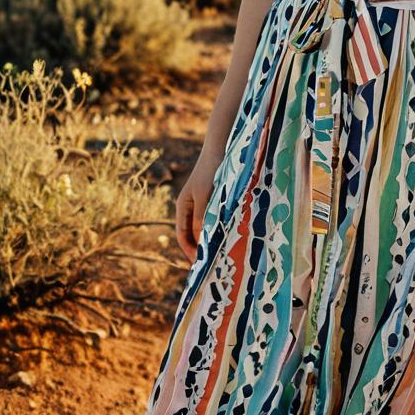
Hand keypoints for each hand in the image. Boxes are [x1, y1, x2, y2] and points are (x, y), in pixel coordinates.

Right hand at [173, 143, 225, 262]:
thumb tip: (202, 240)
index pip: (182, 235)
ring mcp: (204, 203)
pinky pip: (216, 219)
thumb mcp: (205, 195)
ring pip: (207, 228)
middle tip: (213, 265)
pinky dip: (221, 229)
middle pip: (193, 234)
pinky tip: (231, 235)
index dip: (189, 251)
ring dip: (212, 240)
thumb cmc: (210, 171)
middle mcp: (191, 207)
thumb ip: (202, 217)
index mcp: (183, 206)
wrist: (221, 148)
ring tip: (223, 254)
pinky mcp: (216, 199)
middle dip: (201, 249)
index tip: (199, 265)